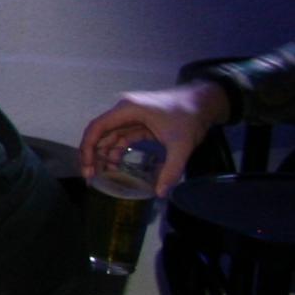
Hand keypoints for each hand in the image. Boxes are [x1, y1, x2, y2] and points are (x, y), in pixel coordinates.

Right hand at [81, 80, 222, 193]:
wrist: (206, 100)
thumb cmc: (190, 116)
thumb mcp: (181, 145)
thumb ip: (170, 170)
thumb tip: (160, 194)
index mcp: (127, 110)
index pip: (96, 128)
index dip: (88, 149)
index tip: (88, 169)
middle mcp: (124, 111)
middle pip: (100, 133)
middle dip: (94, 155)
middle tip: (92, 177)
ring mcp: (131, 115)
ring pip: (110, 136)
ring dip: (105, 154)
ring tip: (104, 175)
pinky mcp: (140, 121)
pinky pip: (122, 136)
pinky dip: (117, 150)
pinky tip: (117, 165)